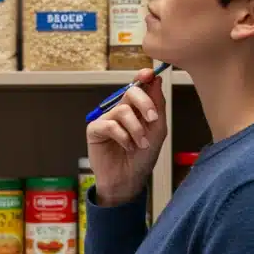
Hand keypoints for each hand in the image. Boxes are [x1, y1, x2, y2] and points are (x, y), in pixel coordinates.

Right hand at [86, 67, 166, 206]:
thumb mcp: (157, 130)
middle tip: (152, 120)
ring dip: (136, 129)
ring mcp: (107, 119)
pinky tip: (128, 147)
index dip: (143, 77)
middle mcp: (121, 110)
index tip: (150, 74)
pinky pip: (110, 125)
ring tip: (141, 144)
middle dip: (145, 103)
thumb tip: (156, 79)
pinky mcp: (95, 130)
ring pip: (122, 110)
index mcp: (136, 108)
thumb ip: (157, 106)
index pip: (139, 86)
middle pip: (131, 92)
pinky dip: (123, 137)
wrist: (129, 180)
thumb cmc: (143, 157)